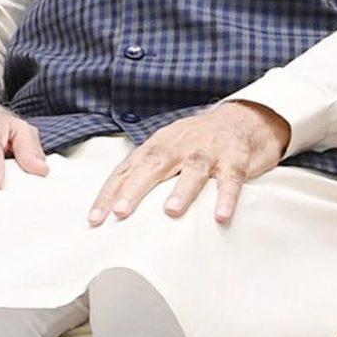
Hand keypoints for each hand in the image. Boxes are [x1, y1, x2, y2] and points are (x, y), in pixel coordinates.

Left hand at [88, 102, 290, 226]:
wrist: (242, 117)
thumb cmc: (196, 141)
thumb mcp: (166, 150)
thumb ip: (144, 172)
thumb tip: (115, 206)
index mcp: (157, 145)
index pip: (127, 169)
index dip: (109, 193)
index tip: (95, 219)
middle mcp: (179, 146)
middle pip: (154, 165)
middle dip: (135, 189)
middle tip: (120, 212)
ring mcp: (208, 150)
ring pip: (193, 169)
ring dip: (181, 191)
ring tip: (170, 212)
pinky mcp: (235, 158)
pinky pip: (231, 178)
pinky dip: (226, 196)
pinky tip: (221, 215)